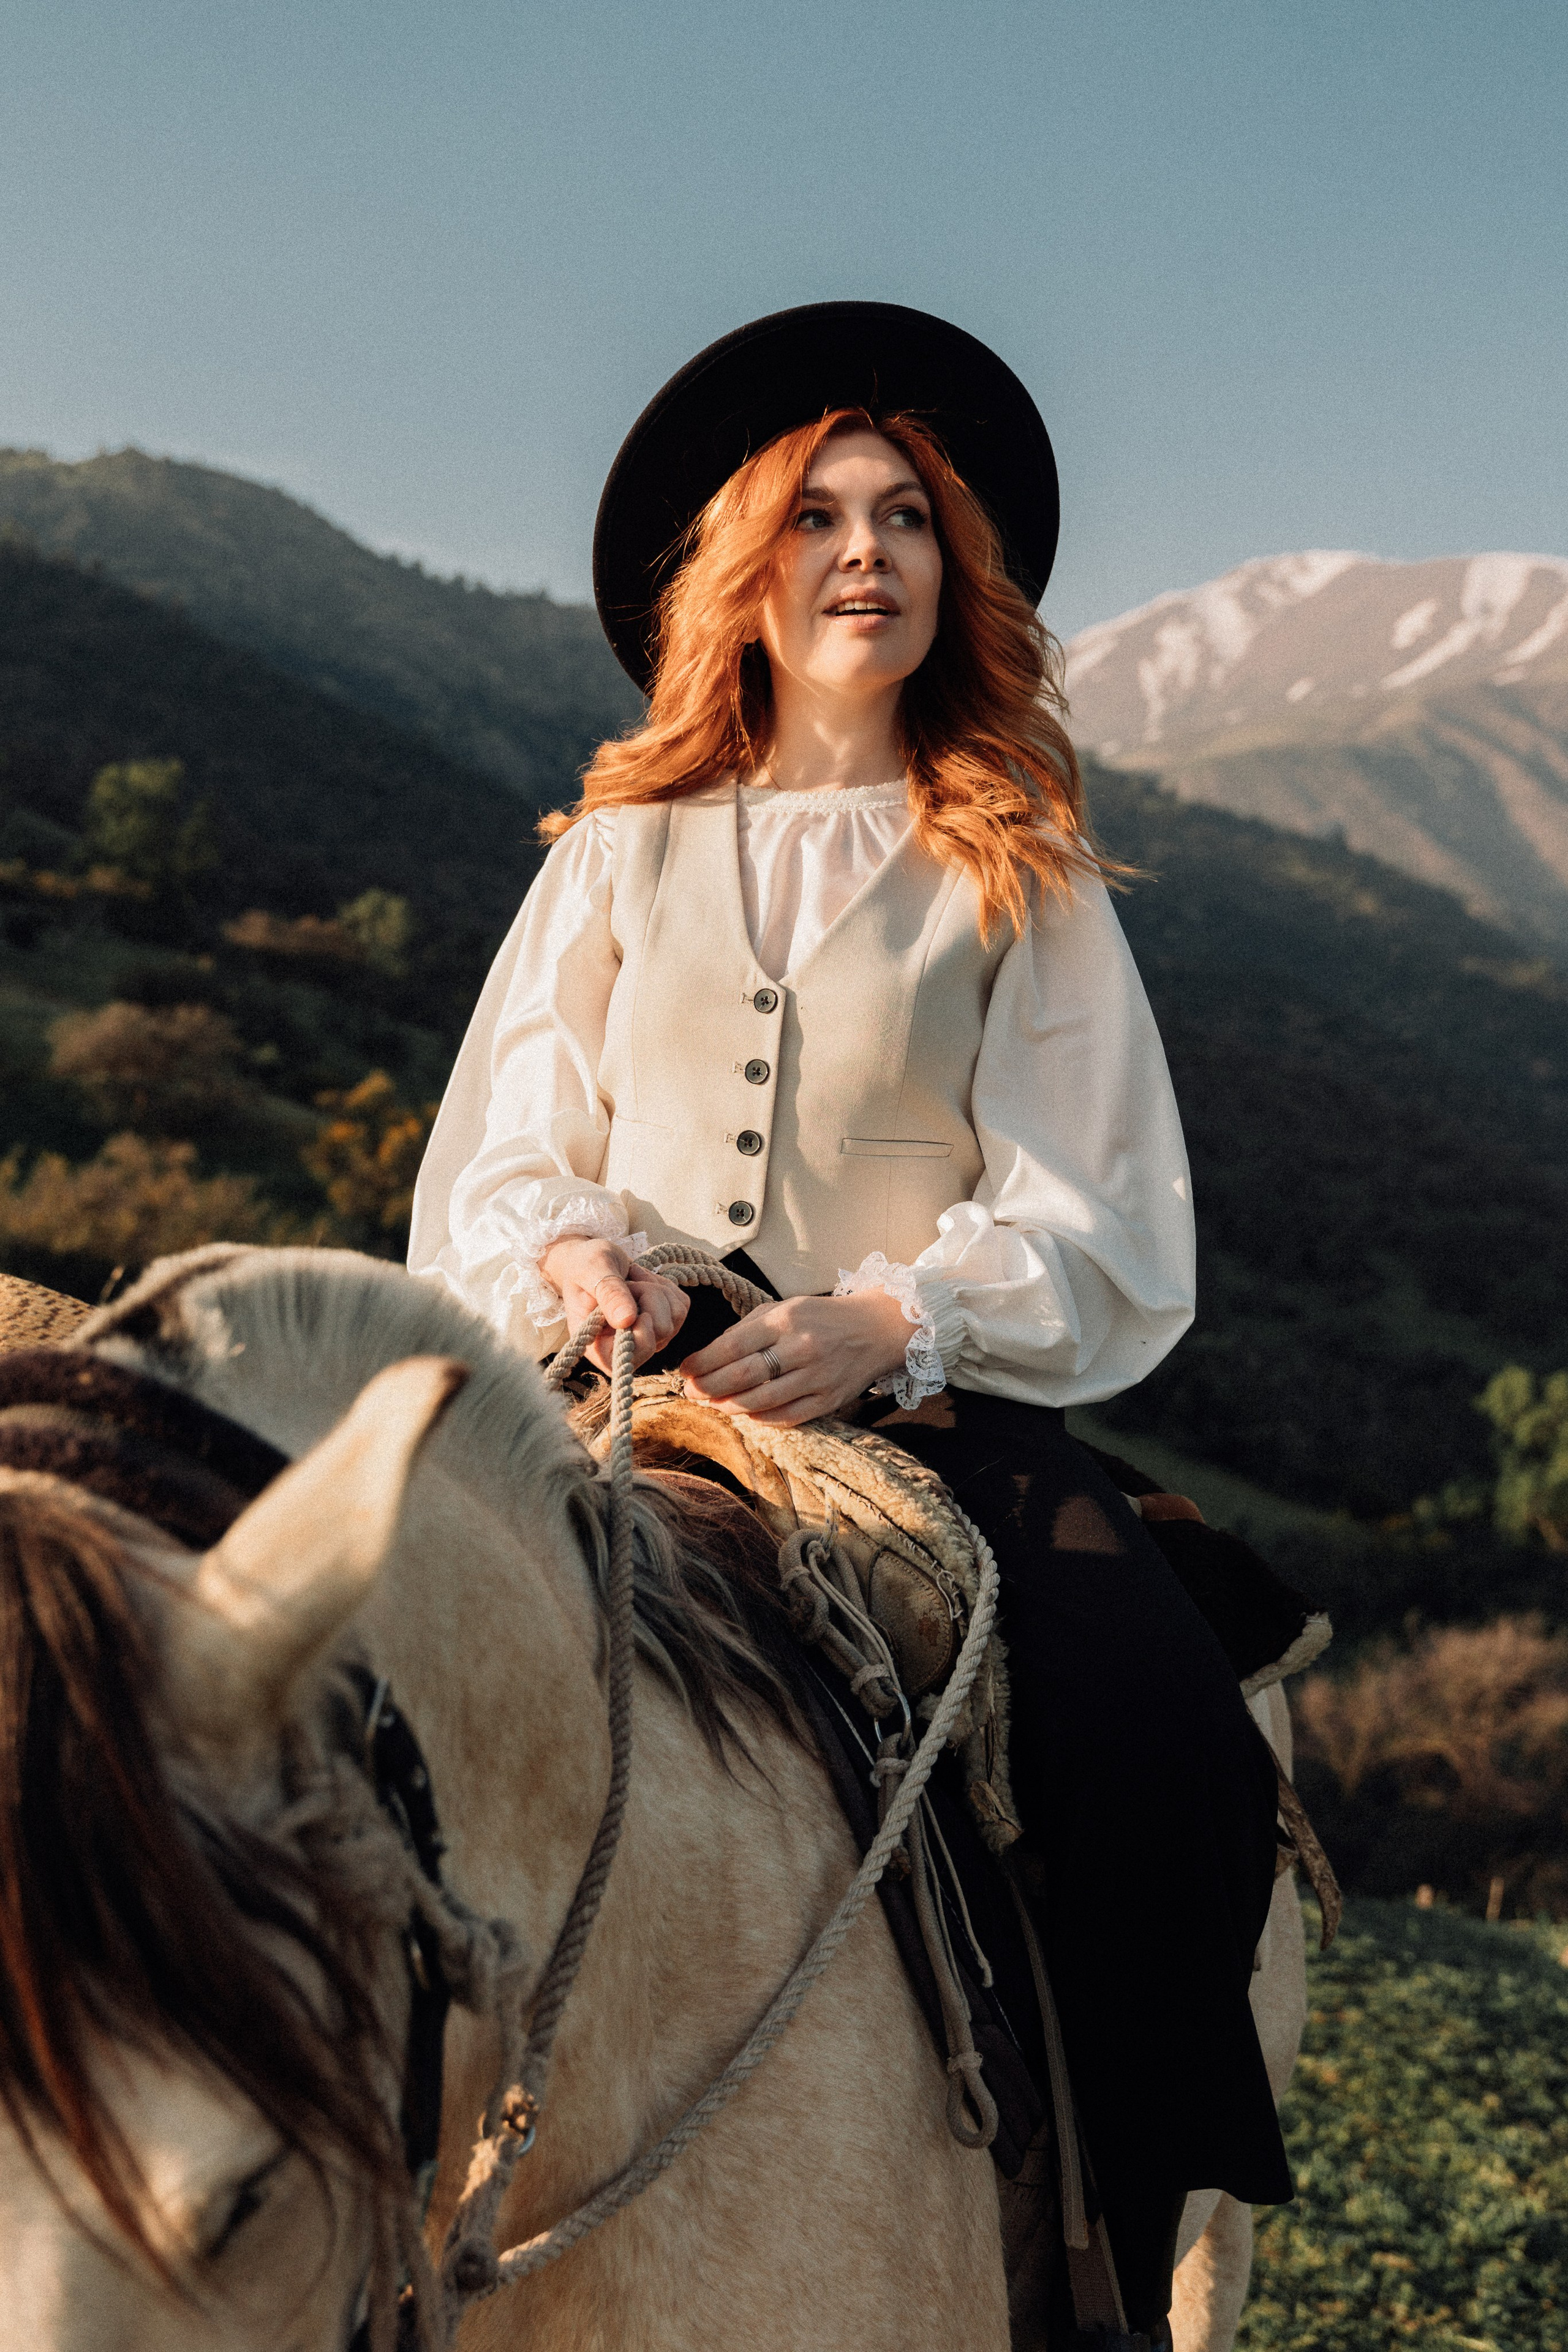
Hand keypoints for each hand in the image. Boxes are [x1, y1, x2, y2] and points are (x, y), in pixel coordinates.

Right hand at [538, 1235, 688, 1374]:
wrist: (591, 1259)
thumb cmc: (582, 1265)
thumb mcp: (590, 1271)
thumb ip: (609, 1294)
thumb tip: (626, 1320)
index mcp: (597, 1345)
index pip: (631, 1358)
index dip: (643, 1334)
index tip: (634, 1308)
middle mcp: (626, 1346)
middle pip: (662, 1331)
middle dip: (649, 1296)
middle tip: (626, 1282)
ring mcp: (647, 1336)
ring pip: (675, 1316)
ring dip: (656, 1289)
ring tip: (631, 1280)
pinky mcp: (664, 1321)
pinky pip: (681, 1305)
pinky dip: (666, 1287)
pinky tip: (643, 1281)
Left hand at [680, 1289, 911, 1426]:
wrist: (876, 1329)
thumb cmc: (822, 1318)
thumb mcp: (785, 1308)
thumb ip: (748, 1329)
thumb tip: (710, 1354)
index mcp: (786, 1320)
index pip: (732, 1346)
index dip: (703, 1362)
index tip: (685, 1369)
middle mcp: (801, 1348)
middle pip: (741, 1377)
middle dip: (708, 1387)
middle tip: (691, 1392)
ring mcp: (817, 1377)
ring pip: (760, 1401)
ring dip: (729, 1406)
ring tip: (714, 1403)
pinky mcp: (829, 1400)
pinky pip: (786, 1418)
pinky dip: (760, 1419)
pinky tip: (746, 1413)